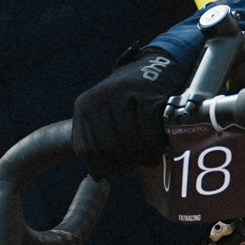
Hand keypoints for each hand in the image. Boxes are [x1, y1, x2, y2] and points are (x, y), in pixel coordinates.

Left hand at [71, 47, 190, 179]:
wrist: (156, 68)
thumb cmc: (130, 103)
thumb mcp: (106, 116)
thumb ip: (98, 143)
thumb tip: (98, 176)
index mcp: (84, 106)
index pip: (85, 150)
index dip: (103, 165)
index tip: (119, 168)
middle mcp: (99, 98)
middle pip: (109, 147)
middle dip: (126, 162)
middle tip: (138, 162)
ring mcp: (123, 94)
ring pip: (129, 142)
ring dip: (143, 156)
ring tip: (150, 157)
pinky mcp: (147, 95)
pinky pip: (149, 132)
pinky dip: (155, 145)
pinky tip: (159, 146)